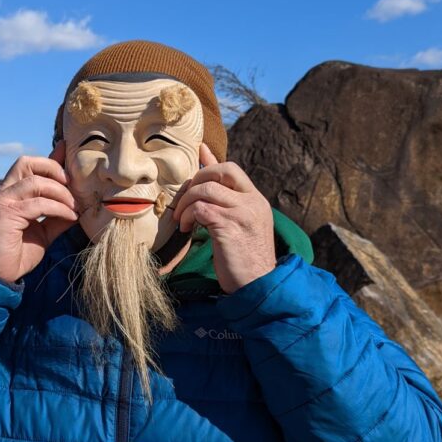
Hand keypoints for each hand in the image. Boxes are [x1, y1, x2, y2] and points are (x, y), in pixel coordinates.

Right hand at [0, 139, 78, 282]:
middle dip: (53, 168)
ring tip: (75, 206)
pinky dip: (58, 208)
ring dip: (60, 192)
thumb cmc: (16, 254)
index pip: (30, 166)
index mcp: (12, 193)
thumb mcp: (43, 232)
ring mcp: (3, 201)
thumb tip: (78, 207)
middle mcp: (5, 193)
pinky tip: (70, 216)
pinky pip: (38, 204)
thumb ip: (57, 217)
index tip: (67, 152)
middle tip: (72, 185)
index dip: (50, 159)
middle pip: (27, 163)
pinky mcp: (4, 214)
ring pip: (35, 181)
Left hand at [171, 143, 275, 293]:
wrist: (258, 286)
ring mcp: (242, 212)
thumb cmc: (245, 259)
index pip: (232, 169)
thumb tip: (214, 188)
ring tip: (183, 219)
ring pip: (206, 188)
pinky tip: (186, 229)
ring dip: (187, 201)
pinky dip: (188, 216)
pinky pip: (201, 208)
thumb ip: (228, 204)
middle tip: (185, 199)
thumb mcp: (241, 225)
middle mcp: (252, 202)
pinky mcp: (229, 226)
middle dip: (196, 179)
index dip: (210, 163)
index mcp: (256, 200)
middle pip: (221, 170)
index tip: (197, 156)